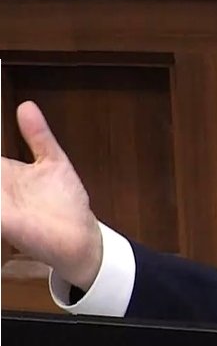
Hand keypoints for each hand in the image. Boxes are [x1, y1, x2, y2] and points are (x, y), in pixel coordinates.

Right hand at [1, 102, 102, 289]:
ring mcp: (0, 205)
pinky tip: (2, 196)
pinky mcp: (3, 221)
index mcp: (2, 171)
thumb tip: (26, 106)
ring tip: (0, 184)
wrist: (79, 239)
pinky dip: (0, 202)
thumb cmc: (65, 202)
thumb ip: (39, 136)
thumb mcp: (53, 161)